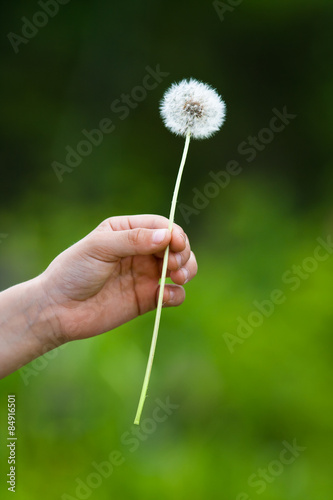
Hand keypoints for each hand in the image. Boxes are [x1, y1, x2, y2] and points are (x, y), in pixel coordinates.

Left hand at [41, 214, 197, 341]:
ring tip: (177, 278)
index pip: (161, 225)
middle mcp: (140, 250)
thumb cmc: (73, 271)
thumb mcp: (100, 247)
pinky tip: (166, 296)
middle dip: (182, 253)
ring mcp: (145, 275)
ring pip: (181, 268)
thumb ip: (133, 240)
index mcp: (127, 230)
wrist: (58, 310)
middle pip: (176, 246)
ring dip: (186, 270)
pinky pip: (173, 294)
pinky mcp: (148, 299)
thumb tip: (167, 235)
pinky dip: (176, 294)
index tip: (176, 245)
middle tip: (174, 266)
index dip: (174, 234)